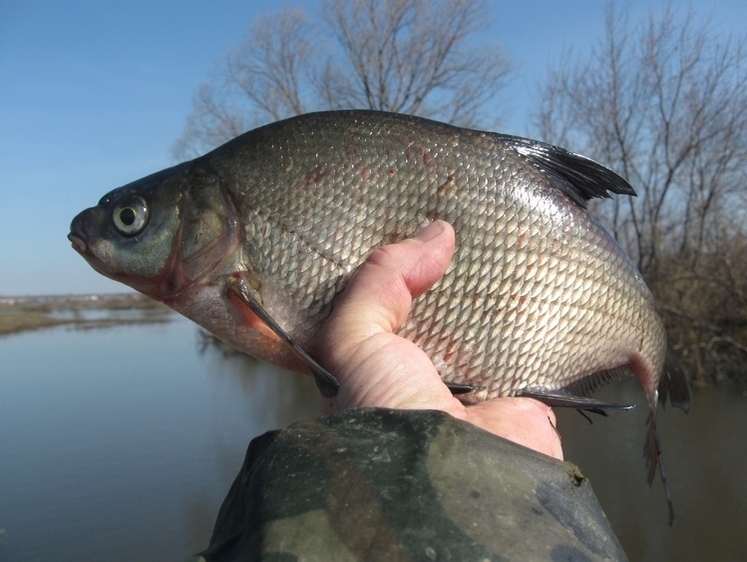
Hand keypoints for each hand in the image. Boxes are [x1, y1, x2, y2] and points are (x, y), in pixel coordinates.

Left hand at [314, 221, 562, 459]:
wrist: (458, 482)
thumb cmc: (384, 416)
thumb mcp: (352, 344)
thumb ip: (377, 285)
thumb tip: (435, 233)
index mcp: (375, 373)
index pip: (382, 311)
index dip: (394, 274)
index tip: (411, 225)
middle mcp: (422, 382)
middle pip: (435, 315)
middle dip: (447, 276)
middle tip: (468, 223)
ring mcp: (474, 391)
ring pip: (483, 328)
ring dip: (494, 293)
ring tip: (506, 235)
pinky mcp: (521, 398)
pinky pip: (529, 347)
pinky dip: (536, 319)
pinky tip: (539, 275)